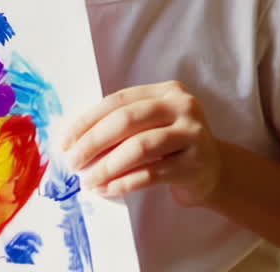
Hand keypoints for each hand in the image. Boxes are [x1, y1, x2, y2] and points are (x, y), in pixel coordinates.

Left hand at [60, 81, 223, 205]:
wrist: (213, 171)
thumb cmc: (172, 147)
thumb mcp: (153, 125)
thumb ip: (124, 124)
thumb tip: (75, 140)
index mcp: (168, 91)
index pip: (119, 100)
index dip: (88, 120)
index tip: (66, 141)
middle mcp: (183, 107)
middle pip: (129, 120)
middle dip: (94, 141)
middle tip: (73, 161)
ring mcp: (193, 134)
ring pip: (140, 147)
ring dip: (108, 165)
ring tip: (88, 180)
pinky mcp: (195, 164)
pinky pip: (152, 173)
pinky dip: (125, 182)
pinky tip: (108, 189)